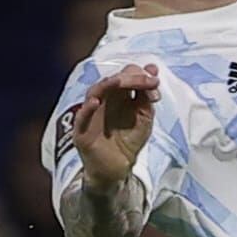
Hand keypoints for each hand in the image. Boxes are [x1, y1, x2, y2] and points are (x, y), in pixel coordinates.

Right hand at [70, 62, 160, 187]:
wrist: (118, 168)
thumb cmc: (129, 140)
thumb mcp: (144, 117)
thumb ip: (147, 96)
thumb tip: (152, 68)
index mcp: (118, 96)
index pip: (125, 76)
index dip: (139, 76)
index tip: (155, 81)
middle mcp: (103, 100)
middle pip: (111, 81)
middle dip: (130, 78)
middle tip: (147, 81)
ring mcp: (91, 114)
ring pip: (94, 93)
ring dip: (108, 85)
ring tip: (121, 82)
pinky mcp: (82, 130)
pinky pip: (81, 117)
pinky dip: (87, 109)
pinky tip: (95, 102)